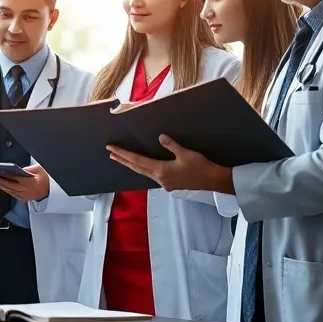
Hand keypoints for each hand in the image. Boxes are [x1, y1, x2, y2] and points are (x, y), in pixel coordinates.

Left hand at [0, 164, 51, 201]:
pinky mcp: (24, 198)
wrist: (51, 190)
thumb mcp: (39, 169)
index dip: (6, 175)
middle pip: (9, 186)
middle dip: (0, 181)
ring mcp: (24, 195)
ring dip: (1, 186)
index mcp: (29, 183)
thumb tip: (19, 169)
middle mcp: (25, 190)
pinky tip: (2, 187)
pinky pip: (13, 194)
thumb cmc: (46, 179)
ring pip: (10, 191)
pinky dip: (6, 190)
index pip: (14, 178)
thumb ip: (28, 169)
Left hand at [107, 135, 233, 192]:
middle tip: (110, 153)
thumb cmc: (200, 166)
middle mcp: (159, 178)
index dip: (123, 154)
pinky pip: (151, 175)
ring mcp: (164, 182)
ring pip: (142, 172)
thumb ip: (171, 145)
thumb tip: (161, 137)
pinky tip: (141, 167)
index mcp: (161, 170)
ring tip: (121, 159)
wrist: (212, 180)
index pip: (137, 160)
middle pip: (136, 167)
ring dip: (131, 165)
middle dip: (123, 160)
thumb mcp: (186, 153)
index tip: (111, 149)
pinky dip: (142, 169)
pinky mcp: (169, 184)